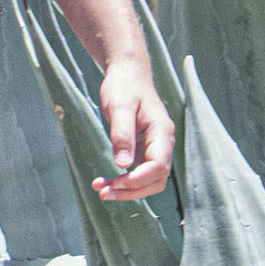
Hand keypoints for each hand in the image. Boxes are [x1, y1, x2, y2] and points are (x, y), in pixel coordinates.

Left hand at [91, 57, 173, 201]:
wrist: (127, 73)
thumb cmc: (124, 86)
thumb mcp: (119, 107)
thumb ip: (122, 135)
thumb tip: (123, 165)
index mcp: (162, 132)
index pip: (159, 166)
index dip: (139, 180)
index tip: (115, 183)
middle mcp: (163, 143)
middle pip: (156, 179)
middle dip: (132, 191)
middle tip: (103, 192)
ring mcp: (155, 148)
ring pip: (149, 180)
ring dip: (128, 190)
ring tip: (101, 189)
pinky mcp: (144, 150)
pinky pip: (139, 173)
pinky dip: (124, 182)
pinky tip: (106, 182)